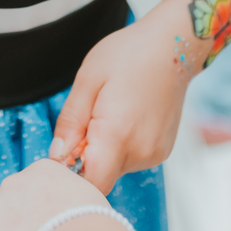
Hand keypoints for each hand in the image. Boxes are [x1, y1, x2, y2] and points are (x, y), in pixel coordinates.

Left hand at [47, 15, 184, 192]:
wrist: (173, 46)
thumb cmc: (128, 55)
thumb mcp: (88, 79)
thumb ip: (70, 121)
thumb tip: (57, 155)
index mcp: (118, 135)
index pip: (90, 184)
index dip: (71, 173)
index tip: (66, 148)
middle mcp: (140, 152)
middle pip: (102, 177)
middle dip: (86, 157)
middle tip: (86, 120)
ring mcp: (154, 154)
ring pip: (115, 168)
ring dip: (104, 151)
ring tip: (108, 112)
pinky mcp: (162, 151)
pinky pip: (131, 160)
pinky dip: (121, 146)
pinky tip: (124, 117)